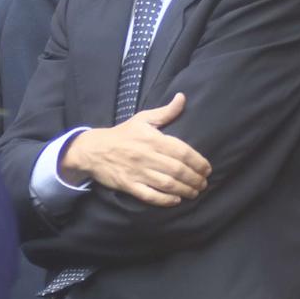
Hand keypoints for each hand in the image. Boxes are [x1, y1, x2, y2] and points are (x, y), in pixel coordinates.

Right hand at [63, 94, 210, 205]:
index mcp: (152, 139)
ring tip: (194, 192)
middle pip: (177, 170)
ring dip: (184, 190)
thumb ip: (165, 112)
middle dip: (194, 178)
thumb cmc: (122, 134)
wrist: (92, 149)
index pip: (182, 151)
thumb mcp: (143, 119)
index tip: (207, 169)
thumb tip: (182, 98)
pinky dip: (164, 200)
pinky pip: (150, 195)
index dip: (198, 162)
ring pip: (167, 184)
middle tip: (204, 183)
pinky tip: (176, 200)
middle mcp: (147, 156)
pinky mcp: (128, 185)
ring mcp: (137, 172)